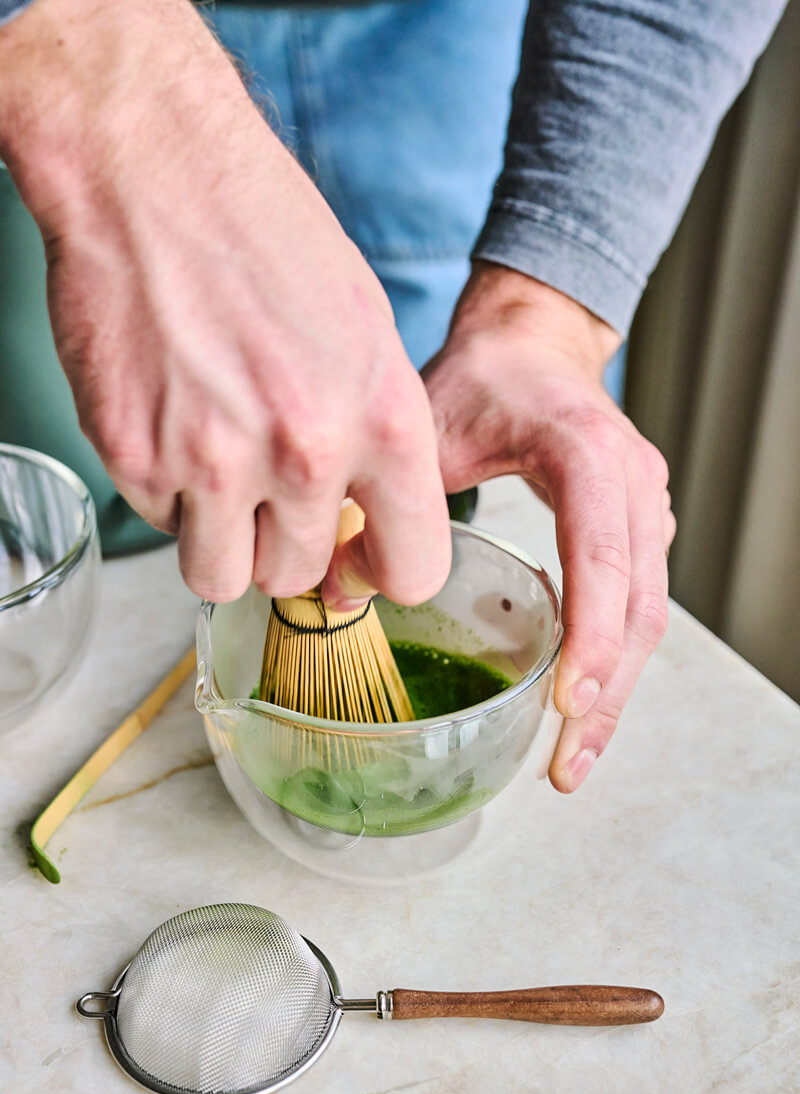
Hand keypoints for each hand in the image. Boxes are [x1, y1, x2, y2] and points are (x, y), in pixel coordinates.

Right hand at [0, 0, 450, 607]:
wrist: (155, 169)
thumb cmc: (265, 236)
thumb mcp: (365, 334)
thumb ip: (372, 438)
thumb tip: (360, 516)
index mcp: (384, 420)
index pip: (411, 569)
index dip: (378, 571)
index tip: (354, 558)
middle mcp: (307, 451)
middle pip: (296, 578)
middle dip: (276, 542)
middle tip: (258, 483)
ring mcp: (215, 461)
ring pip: (221, 576)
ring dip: (215, 537)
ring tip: (210, 462)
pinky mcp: (136, 457)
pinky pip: (158, 523)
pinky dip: (161, 487)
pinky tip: (168, 417)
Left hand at [424, 263, 675, 791]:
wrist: (533, 346)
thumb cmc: (486, 379)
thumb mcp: (425, 427)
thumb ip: (385, 502)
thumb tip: (337, 590)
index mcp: (589, 455)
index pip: (603, 555)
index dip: (590, 634)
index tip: (565, 701)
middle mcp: (634, 486)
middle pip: (641, 608)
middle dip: (605, 694)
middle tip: (566, 766)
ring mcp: (644, 511)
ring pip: (648, 619)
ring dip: (612, 693)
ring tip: (570, 760)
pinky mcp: (637, 533)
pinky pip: (637, 609)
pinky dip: (609, 664)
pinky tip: (574, 707)